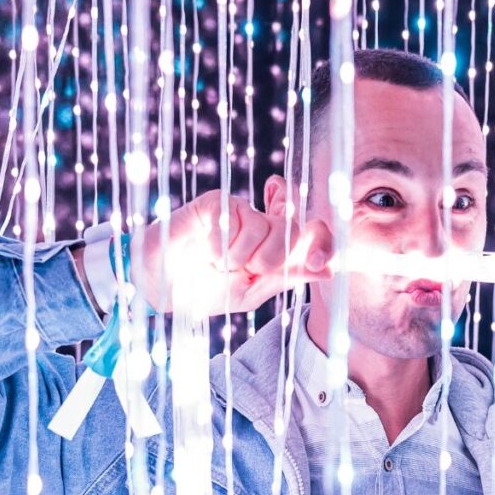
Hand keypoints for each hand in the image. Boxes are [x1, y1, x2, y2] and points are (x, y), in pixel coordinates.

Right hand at [132, 190, 332, 315]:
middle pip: (292, 226)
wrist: (163, 288)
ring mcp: (240, 210)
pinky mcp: (216, 202)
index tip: (321, 263)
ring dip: (239, 255)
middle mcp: (263, 223)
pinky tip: (205, 250)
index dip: (323, 242)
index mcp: (277, 246)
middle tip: (246, 269)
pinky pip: (234, 218)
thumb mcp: (253, 292)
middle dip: (270, 258)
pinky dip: (220, 245)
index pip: (313, 232)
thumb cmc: (207, 291)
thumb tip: (331, 270)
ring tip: (218, 263)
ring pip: (263, 225)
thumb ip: (288, 277)